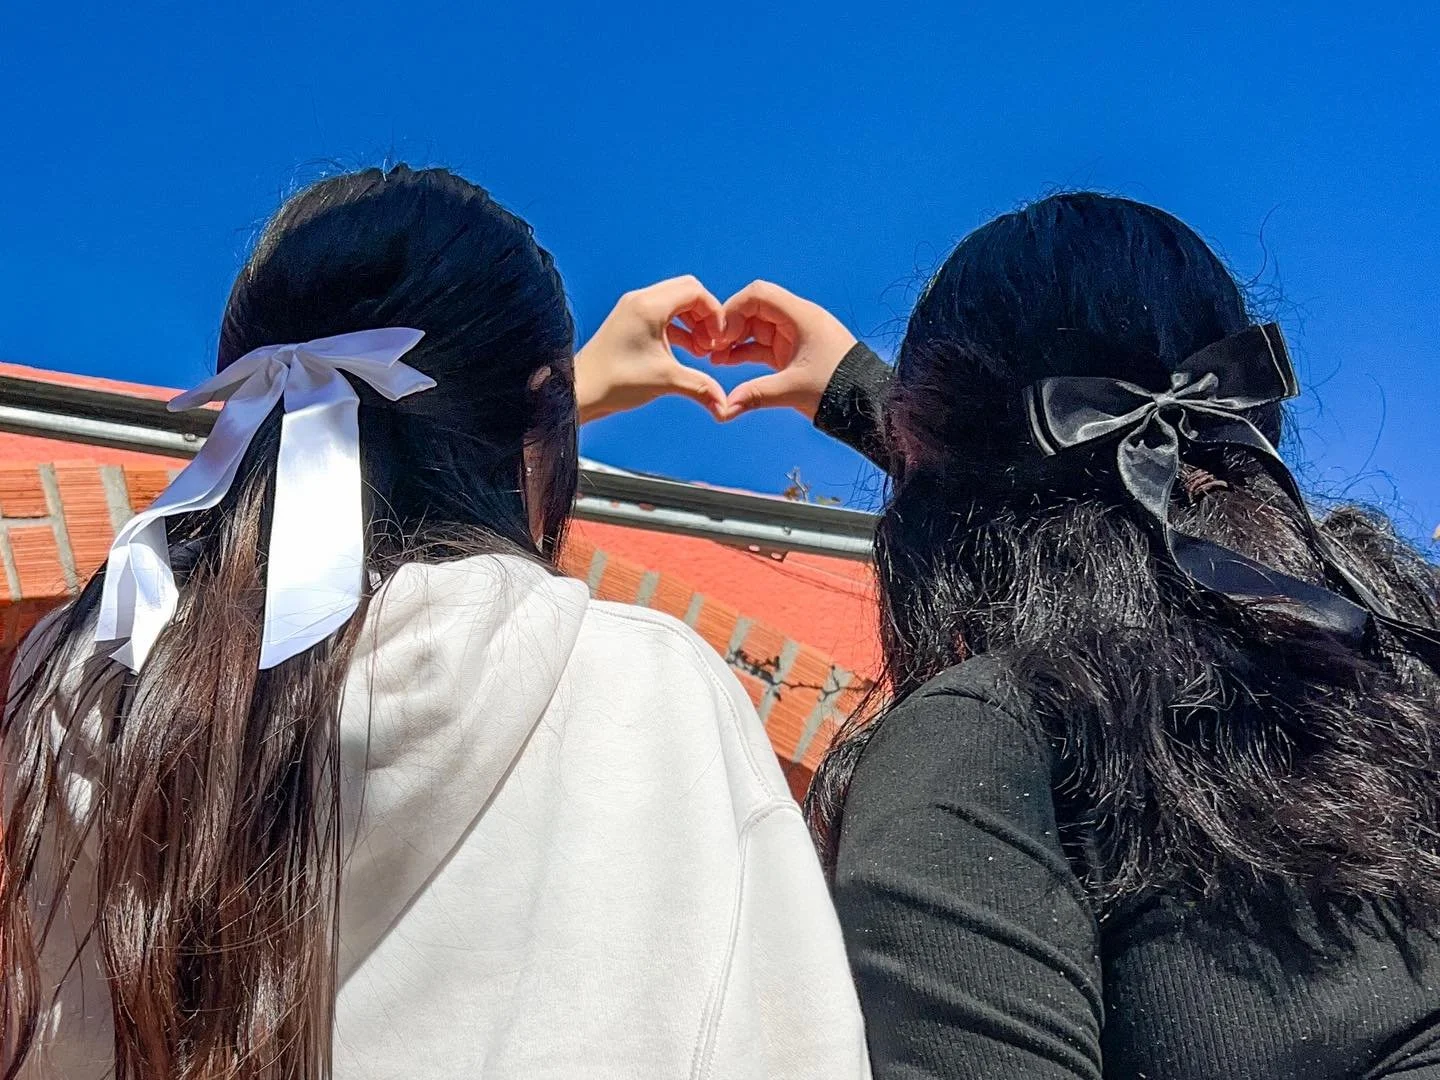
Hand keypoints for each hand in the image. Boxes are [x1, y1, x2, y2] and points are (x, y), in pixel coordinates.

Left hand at [574, 276, 727, 423]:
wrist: (580, 391)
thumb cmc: (616, 381)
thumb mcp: (666, 381)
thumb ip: (701, 388)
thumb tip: (726, 407)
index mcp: (649, 306)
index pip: (695, 291)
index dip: (714, 313)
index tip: (718, 339)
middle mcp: (640, 300)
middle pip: (687, 292)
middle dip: (705, 316)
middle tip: (711, 344)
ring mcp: (633, 309)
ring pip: (675, 303)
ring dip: (693, 323)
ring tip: (701, 351)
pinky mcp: (629, 321)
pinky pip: (662, 314)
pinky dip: (679, 328)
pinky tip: (687, 351)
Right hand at [712, 280, 857, 420]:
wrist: (868, 404)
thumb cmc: (840, 389)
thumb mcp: (795, 390)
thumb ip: (756, 395)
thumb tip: (725, 409)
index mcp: (801, 316)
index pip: (758, 295)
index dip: (733, 310)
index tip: (720, 335)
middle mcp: (797, 321)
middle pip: (753, 310)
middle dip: (730, 326)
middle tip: (710, 348)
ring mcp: (794, 337)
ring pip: (755, 329)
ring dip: (734, 341)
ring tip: (713, 358)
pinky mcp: (793, 354)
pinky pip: (762, 346)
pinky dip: (744, 352)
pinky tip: (725, 363)